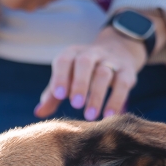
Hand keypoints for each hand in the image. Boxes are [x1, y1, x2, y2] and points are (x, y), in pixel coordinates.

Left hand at [34, 27, 148, 119]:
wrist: (119, 49)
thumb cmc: (83, 71)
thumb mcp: (67, 77)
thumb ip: (53, 95)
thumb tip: (38, 113)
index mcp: (73, 53)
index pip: (64, 60)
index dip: (61, 76)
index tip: (59, 96)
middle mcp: (91, 53)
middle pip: (85, 63)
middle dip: (80, 83)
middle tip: (76, 105)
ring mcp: (110, 60)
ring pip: (104, 73)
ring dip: (97, 96)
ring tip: (90, 116)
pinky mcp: (127, 70)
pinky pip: (123, 84)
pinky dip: (116, 100)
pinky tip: (110, 116)